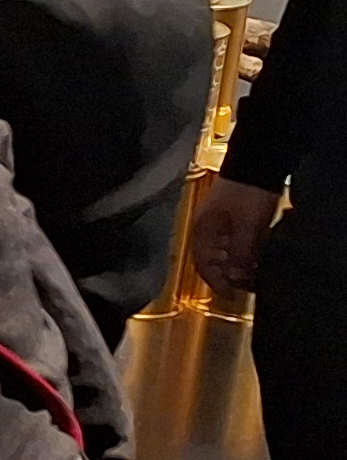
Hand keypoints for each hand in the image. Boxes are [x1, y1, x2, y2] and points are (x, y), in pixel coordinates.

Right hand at [194, 176, 280, 296]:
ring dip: (238, 264)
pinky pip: (235, 242)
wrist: (257, 164)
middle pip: (214, 260)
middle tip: (247, 287)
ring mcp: (219, 222)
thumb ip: (240, 255)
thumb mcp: (246, 228)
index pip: (203, 265)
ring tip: (255, 274)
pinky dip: (244, 252)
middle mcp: (206, 229)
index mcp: (202, 231)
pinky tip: (256, 257)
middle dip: (229, 275)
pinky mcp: (232, 217)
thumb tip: (236, 281)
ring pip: (225, 252)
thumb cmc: (247, 195)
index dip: (217, 282)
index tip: (231, 295)